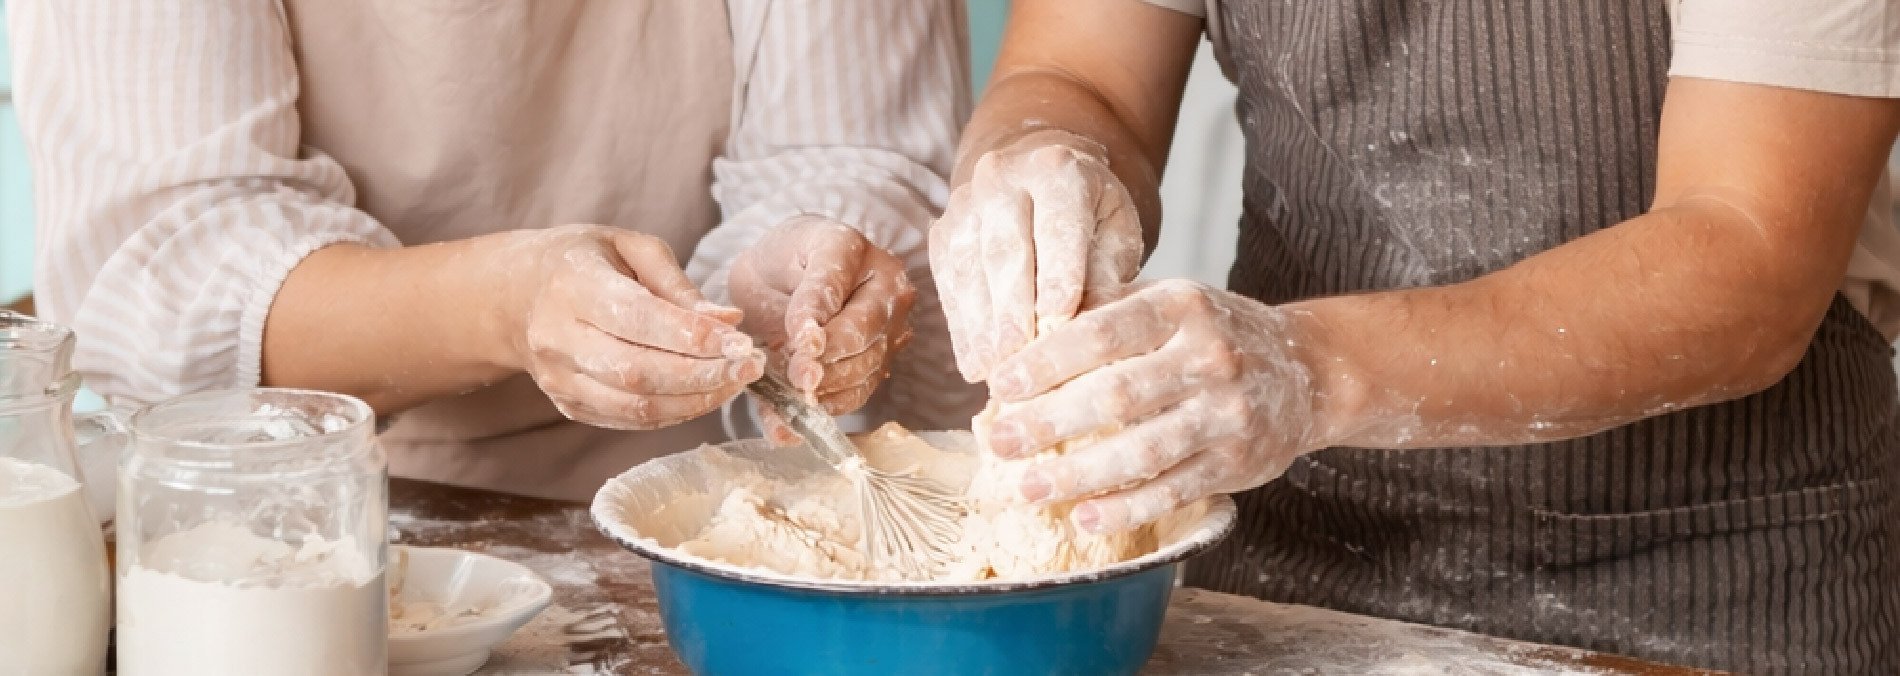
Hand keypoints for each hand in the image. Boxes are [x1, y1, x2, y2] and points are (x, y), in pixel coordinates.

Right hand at [510, 225, 763, 429]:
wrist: (516, 296)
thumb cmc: (583, 261)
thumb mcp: (628, 247)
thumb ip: (678, 285)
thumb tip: (729, 321)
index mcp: (572, 285)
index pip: (639, 319)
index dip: (694, 337)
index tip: (743, 342)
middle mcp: (557, 337)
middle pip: (639, 372)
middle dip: (704, 375)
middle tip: (751, 367)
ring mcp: (559, 378)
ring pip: (636, 406)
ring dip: (696, 401)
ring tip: (735, 382)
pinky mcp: (568, 405)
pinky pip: (628, 421)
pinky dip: (674, 413)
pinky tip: (705, 394)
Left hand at [729, 218, 916, 443]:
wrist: (779, 274)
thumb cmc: (782, 259)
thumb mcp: (781, 259)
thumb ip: (802, 298)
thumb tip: (810, 345)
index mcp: (863, 258)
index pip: (842, 291)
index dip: (820, 323)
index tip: (800, 344)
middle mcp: (887, 295)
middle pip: (863, 337)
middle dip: (825, 362)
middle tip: (795, 376)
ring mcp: (887, 332)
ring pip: (863, 370)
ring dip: (824, 389)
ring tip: (791, 395)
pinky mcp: (874, 364)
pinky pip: (856, 394)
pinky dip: (824, 410)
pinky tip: (792, 422)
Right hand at [929, 130, 1144, 382]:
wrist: (1045, 185)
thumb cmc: (1091, 218)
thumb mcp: (1115, 237)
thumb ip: (1105, 276)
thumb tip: (1091, 330)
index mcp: (1058, 170)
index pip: (1057, 225)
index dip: (1057, 273)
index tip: (1058, 320)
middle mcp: (1003, 178)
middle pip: (1004, 248)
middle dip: (1011, 307)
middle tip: (1018, 356)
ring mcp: (965, 204)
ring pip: (969, 268)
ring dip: (980, 326)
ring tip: (994, 371)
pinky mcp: (942, 234)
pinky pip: (949, 285)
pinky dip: (963, 329)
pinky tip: (976, 364)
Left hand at [980, 279, 1323, 533]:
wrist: (1308, 371)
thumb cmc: (1215, 334)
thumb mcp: (1170, 302)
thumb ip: (1108, 312)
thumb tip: (1023, 335)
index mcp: (1182, 308)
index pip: (1104, 332)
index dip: (1048, 361)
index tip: (1000, 384)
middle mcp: (1209, 358)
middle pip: (1117, 395)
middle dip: (1050, 423)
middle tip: (999, 443)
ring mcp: (1227, 414)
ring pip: (1143, 451)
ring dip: (1080, 475)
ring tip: (1028, 490)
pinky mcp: (1237, 462)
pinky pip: (1174, 489)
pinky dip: (1127, 508)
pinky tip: (1085, 518)